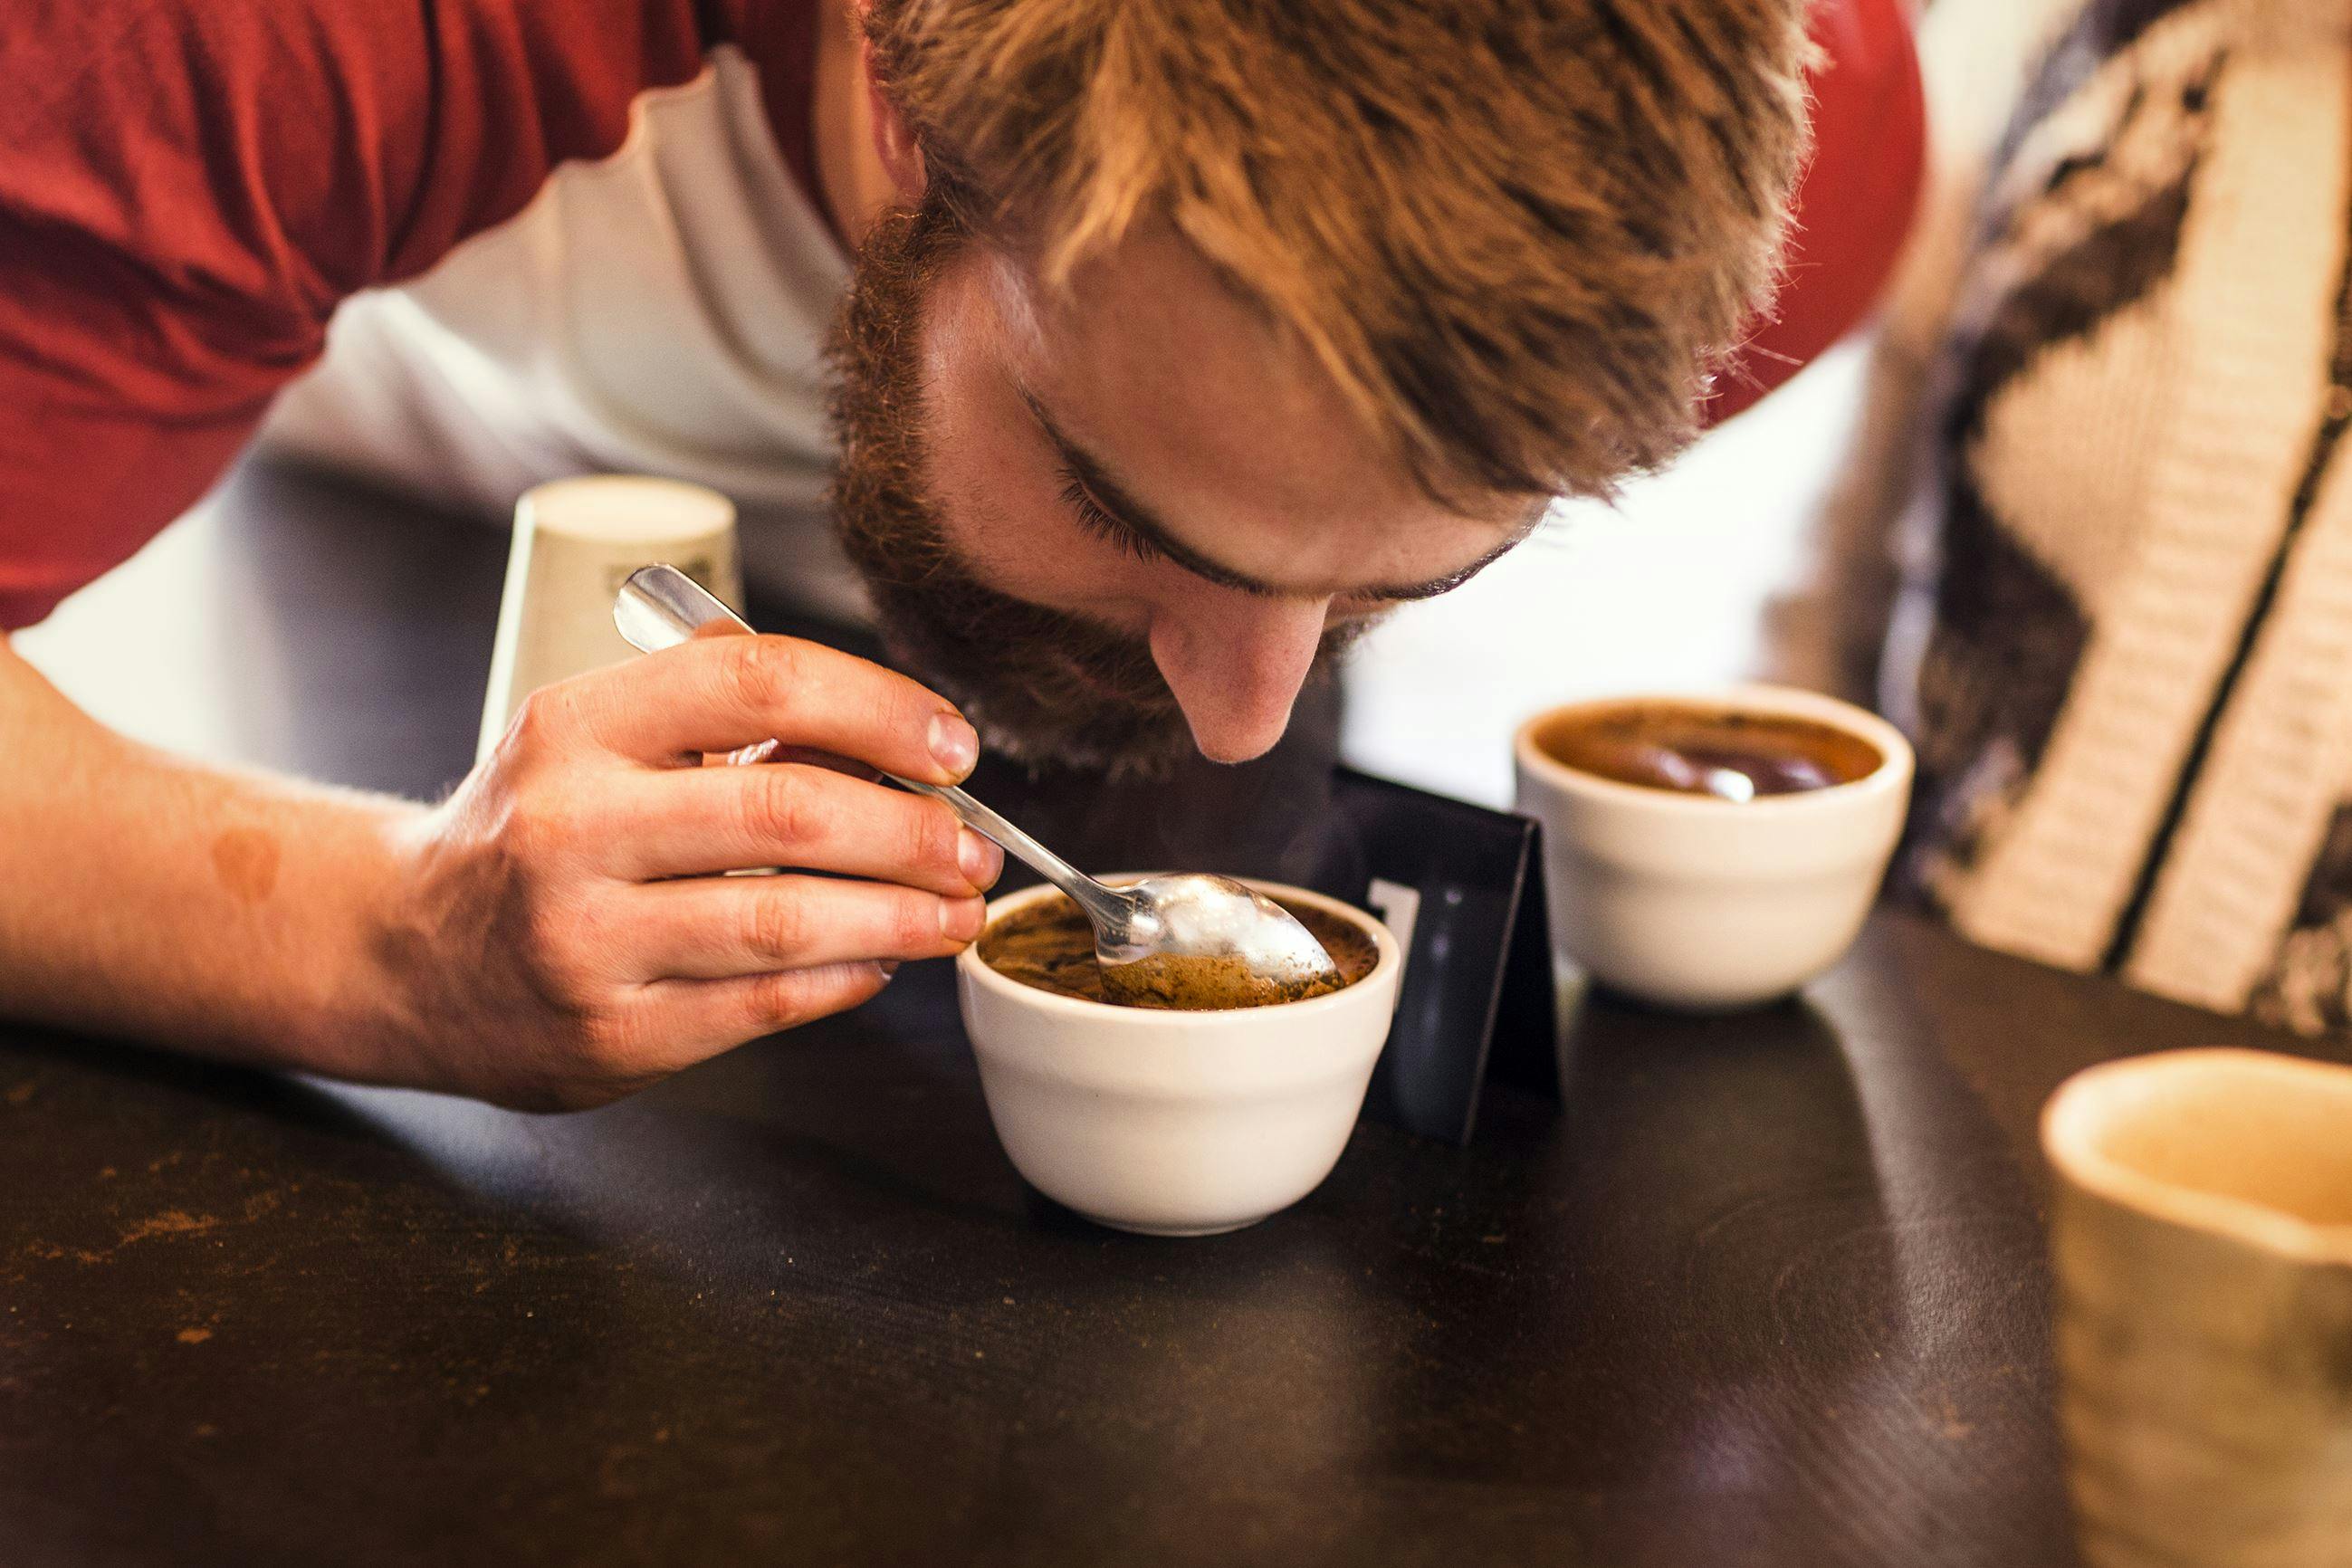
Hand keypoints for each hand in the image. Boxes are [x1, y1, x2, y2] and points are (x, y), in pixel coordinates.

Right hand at [368, 634, 1003, 1108]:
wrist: (406, 952)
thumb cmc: (538, 828)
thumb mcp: (599, 738)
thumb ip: (724, 715)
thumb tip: (895, 733)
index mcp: (577, 724)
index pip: (755, 679)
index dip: (878, 706)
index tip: (950, 743)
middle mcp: (570, 826)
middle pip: (787, 811)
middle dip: (913, 829)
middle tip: (975, 844)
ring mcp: (584, 938)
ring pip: (784, 920)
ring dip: (901, 915)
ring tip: (956, 910)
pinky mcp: (608, 1033)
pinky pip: (761, 1004)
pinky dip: (843, 979)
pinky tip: (879, 961)